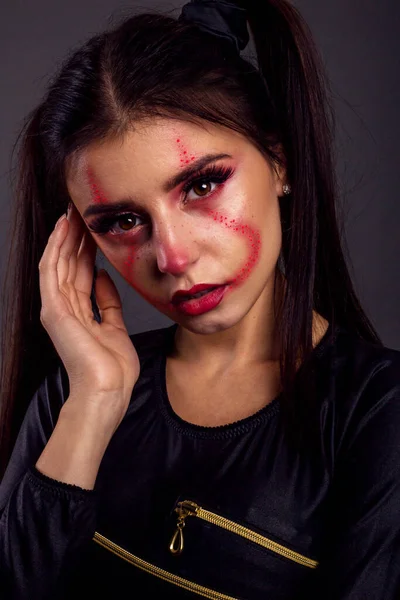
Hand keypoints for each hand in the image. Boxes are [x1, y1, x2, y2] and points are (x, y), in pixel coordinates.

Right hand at [38, 203, 139, 426]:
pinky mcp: (53, 310)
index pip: (78, 272)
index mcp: (77, 313)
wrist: (108, 390)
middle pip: (67, 264)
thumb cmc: (113, 368)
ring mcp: (55, 308)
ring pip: (58, 262)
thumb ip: (107, 302)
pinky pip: (52, 271)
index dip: (84, 249)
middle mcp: (63, 308)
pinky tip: (63, 229)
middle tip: (81, 211)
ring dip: (65, 237)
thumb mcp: (114, 326)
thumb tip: (103, 278)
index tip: (92, 227)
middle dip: (74, 237)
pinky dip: (56, 248)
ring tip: (72, 212)